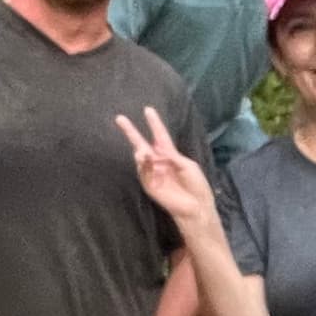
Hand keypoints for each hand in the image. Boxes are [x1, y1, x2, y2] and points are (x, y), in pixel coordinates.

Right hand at [114, 107, 218, 222]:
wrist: (196, 206)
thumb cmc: (196, 185)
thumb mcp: (187, 165)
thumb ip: (171, 156)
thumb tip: (154, 147)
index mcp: (170, 155)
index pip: (160, 136)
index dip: (154, 123)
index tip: (148, 110)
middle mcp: (159, 162)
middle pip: (142, 144)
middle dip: (131, 132)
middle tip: (119, 118)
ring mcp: (153, 173)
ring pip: (141, 158)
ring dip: (140, 152)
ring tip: (142, 151)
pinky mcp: (149, 185)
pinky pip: (143, 173)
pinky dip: (144, 166)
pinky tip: (145, 159)